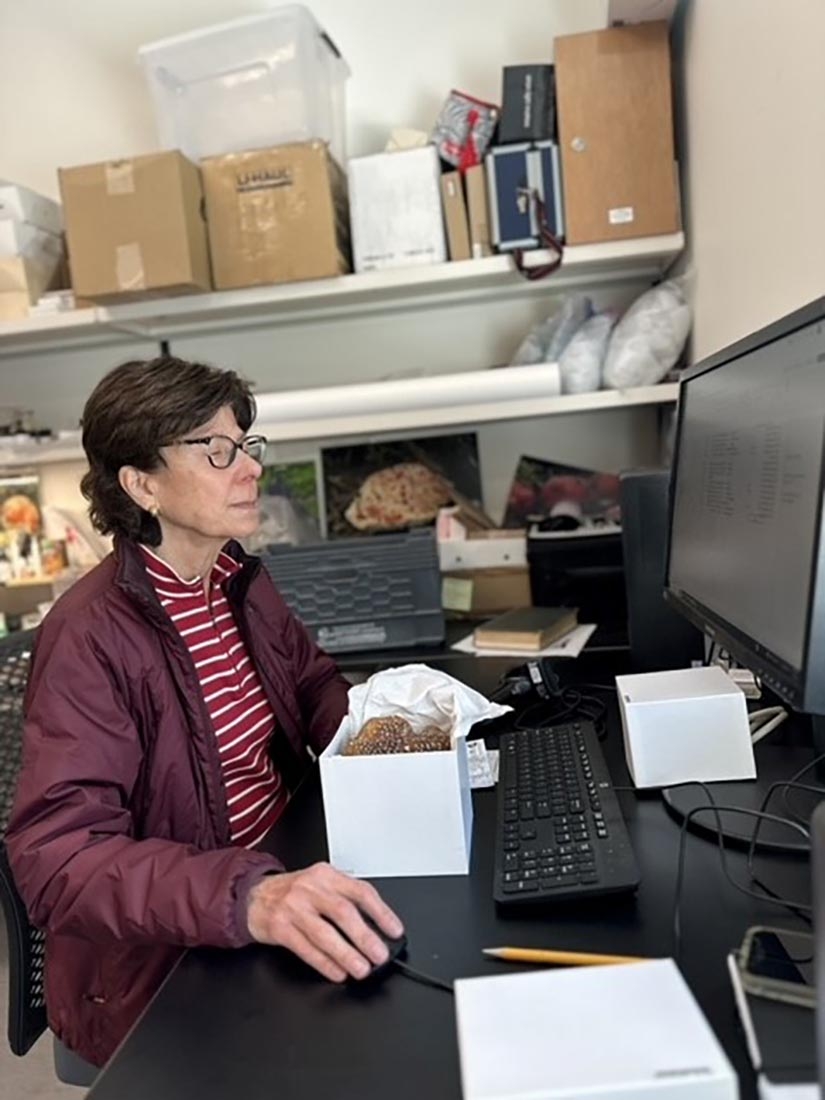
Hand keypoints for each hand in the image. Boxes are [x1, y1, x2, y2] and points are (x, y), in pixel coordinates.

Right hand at [246, 861, 404, 982]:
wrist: (254, 896)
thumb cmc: (294, 892)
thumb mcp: (320, 884)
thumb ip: (345, 898)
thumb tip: (377, 925)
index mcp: (326, 875)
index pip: (360, 891)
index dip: (381, 912)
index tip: (394, 930)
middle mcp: (310, 888)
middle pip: (343, 913)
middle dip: (365, 937)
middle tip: (379, 955)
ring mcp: (293, 907)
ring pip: (325, 934)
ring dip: (346, 954)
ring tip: (362, 969)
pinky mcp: (280, 927)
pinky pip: (306, 949)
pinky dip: (324, 963)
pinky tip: (338, 972)